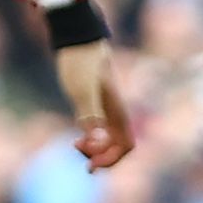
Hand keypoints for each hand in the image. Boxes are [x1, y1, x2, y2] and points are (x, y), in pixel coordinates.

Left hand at [57, 40, 134, 168]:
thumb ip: (90, 113)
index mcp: (116, 111)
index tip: (90, 162)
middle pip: (118, 146)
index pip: (126, 145)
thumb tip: (96, 139)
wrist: (77, 39)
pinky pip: (100, 129)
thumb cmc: (80, 62)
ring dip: (95, 148)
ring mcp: (105, 108)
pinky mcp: (94, 103)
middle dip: (102, 155)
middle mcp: (114, 112)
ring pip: (109, 138)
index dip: (111, 158)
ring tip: (76, 144)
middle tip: (78, 148)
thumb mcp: (82, 89)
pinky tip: (78, 136)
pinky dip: (91, 138)